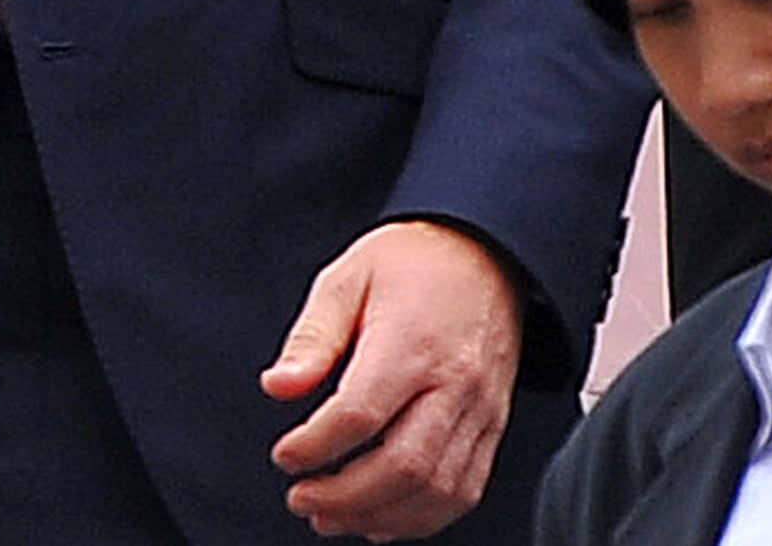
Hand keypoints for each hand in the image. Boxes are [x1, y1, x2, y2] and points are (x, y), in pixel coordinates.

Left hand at [261, 219, 521, 540]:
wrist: (485, 253)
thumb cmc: (412, 262)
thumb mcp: (347, 278)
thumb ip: (312, 338)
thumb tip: (278, 386)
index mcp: (412, 343)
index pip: (361, 413)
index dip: (316, 445)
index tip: (285, 456)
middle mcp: (454, 383)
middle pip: (404, 464)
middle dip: (346, 495)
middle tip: (301, 498)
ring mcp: (480, 410)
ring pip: (438, 488)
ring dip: (381, 515)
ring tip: (333, 517)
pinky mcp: (493, 426)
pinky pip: (466, 489)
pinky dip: (424, 517)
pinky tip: (383, 518)